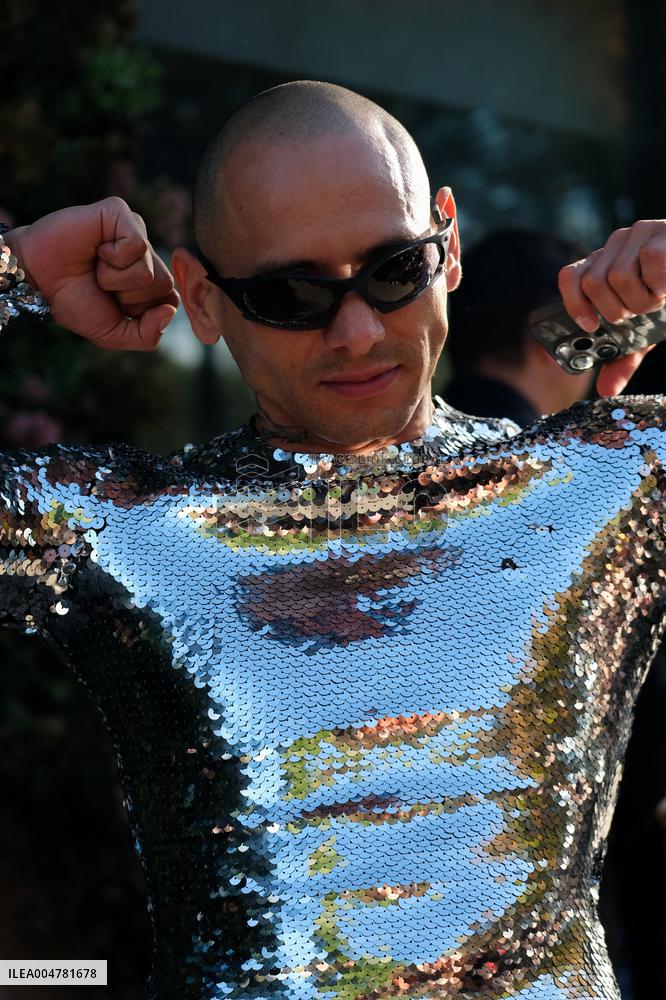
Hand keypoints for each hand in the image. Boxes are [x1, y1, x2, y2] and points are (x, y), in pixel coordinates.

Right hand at [5, 197, 178, 350]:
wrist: (36, 279)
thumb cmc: (72, 300)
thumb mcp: (114, 333)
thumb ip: (147, 335)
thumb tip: (170, 310)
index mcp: (148, 276)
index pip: (171, 300)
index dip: (140, 311)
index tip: (113, 303)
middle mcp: (145, 251)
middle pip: (165, 286)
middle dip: (129, 297)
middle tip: (102, 284)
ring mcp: (134, 229)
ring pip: (151, 271)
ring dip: (116, 280)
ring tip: (96, 267)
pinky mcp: (120, 212)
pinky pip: (136, 246)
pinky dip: (112, 259)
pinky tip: (96, 250)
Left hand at [558, 219, 665, 395]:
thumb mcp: (644, 331)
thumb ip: (624, 357)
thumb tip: (606, 390)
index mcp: (602, 265)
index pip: (570, 277)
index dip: (574, 304)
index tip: (591, 326)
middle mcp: (614, 245)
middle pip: (593, 283)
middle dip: (617, 311)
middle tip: (638, 313)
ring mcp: (636, 233)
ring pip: (618, 276)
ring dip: (641, 300)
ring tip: (658, 299)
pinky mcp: (658, 232)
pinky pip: (648, 260)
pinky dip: (660, 282)